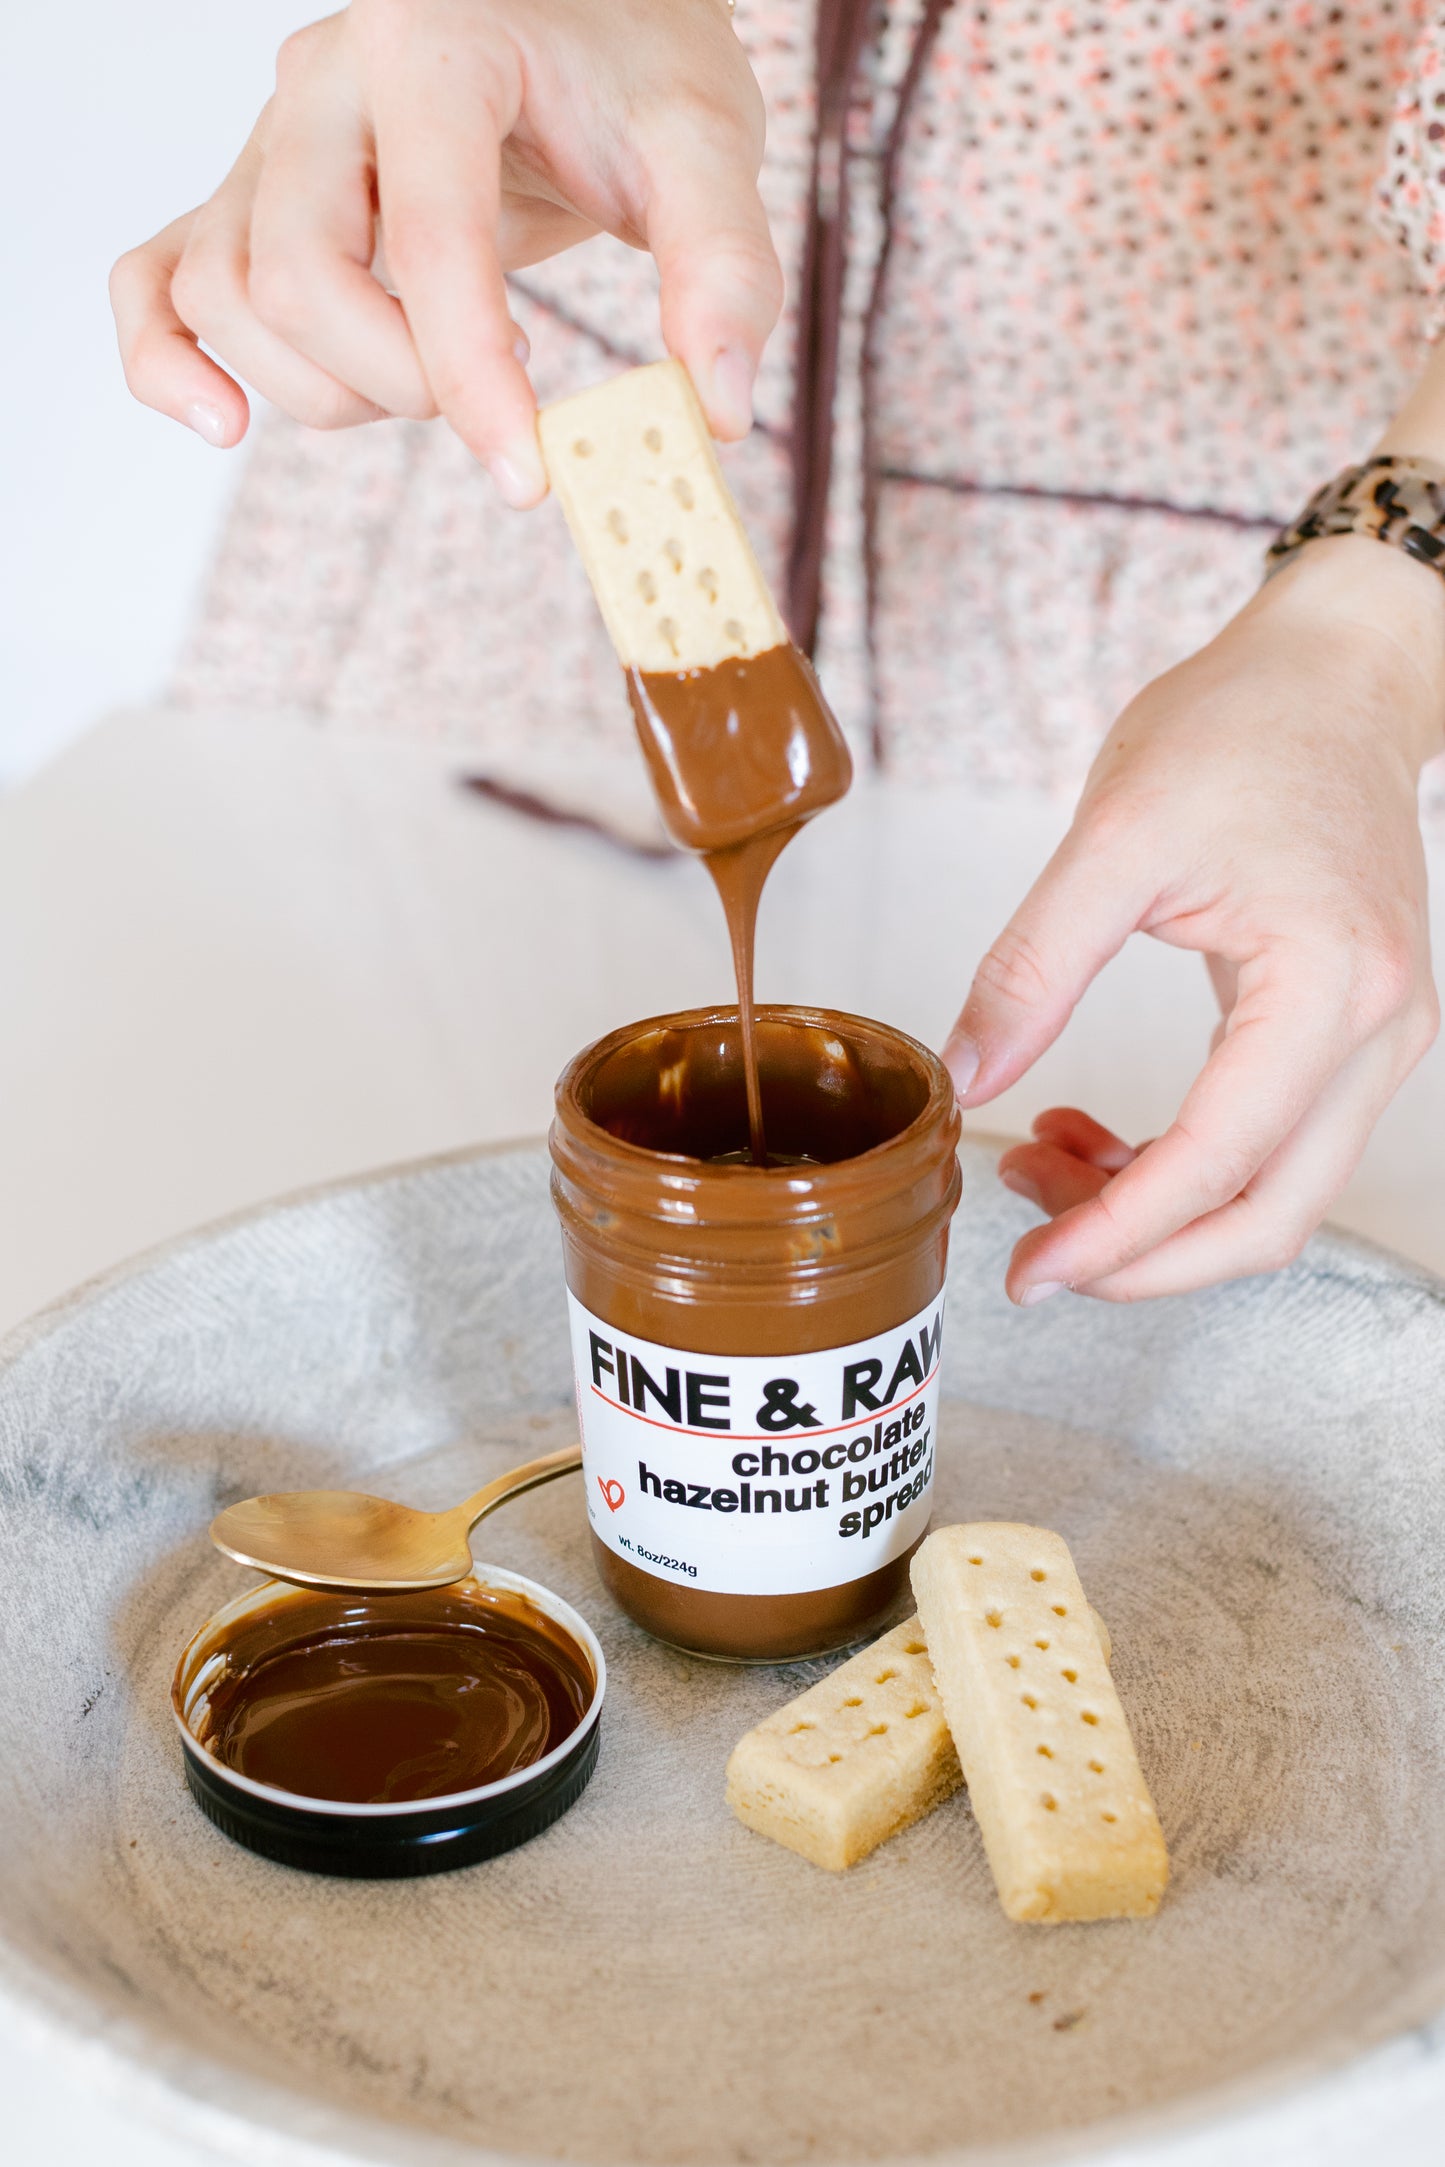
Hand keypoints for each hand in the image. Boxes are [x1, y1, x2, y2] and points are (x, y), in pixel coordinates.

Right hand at [108, 0, 779, 502]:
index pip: (428, 239)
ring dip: (320, 389)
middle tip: (494, 406)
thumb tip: (713, 410)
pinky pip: (158, 276)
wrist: (581, 17)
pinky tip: (225, 424)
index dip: (473, 379)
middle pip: (296, 274)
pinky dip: (169, 358)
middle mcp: (324, 81)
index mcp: (432, 43)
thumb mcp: (707, 144)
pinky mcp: (252, 193)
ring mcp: (273, 138)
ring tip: (427, 386)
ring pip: (228, 293)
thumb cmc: (633, 67)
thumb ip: (723, 268)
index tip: (529, 474)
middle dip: (397, 383)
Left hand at [943, 535, 1444, 1302]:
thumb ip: (1032, 968)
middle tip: (1032, 1248)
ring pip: (1271, 1193)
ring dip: (1155, 1210)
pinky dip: (1178, 1164)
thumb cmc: (1241, 728)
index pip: (1219, 1162)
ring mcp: (1375, 1040)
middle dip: (1143, 1255)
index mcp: (1327, 986)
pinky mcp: (1348, 1033)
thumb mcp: (1113, 837)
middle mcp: (1376, 1032)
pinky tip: (1089, 1130)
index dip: (1116, 1238)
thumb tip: (967, 1080)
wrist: (1332, 675)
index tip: (1027, 1276)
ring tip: (1039, 1162)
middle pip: (1269, 1217)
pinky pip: (1270, 1143)